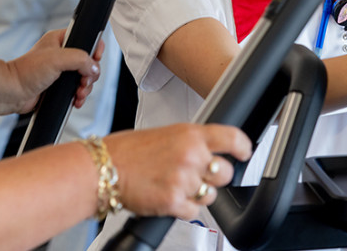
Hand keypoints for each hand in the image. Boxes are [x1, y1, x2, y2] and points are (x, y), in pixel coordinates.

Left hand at [6, 29, 101, 113]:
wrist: (12, 93)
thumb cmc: (25, 72)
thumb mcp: (56, 59)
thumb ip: (79, 59)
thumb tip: (93, 68)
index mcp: (60, 40)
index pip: (86, 39)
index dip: (94, 49)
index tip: (95, 59)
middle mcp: (61, 55)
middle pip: (88, 62)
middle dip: (90, 75)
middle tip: (83, 81)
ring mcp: (60, 71)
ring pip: (84, 78)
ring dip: (85, 88)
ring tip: (78, 94)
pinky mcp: (59, 86)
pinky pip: (76, 90)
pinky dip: (79, 96)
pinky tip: (75, 100)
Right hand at [104, 123, 250, 219]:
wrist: (102, 169)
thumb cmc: (125, 151)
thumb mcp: (163, 134)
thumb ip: (189, 142)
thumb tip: (208, 151)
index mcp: (189, 134)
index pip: (231, 138)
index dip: (243, 147)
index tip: (244, 152)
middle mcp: (190, 155)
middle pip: (225, 173)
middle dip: (214, 178)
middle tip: (197, 176)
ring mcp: (183, 179)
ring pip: (210, 195)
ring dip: (197, 194)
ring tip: (174, 185)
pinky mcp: (174, 201)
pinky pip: (194, 211)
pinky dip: (183, 208)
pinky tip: (167, 197)